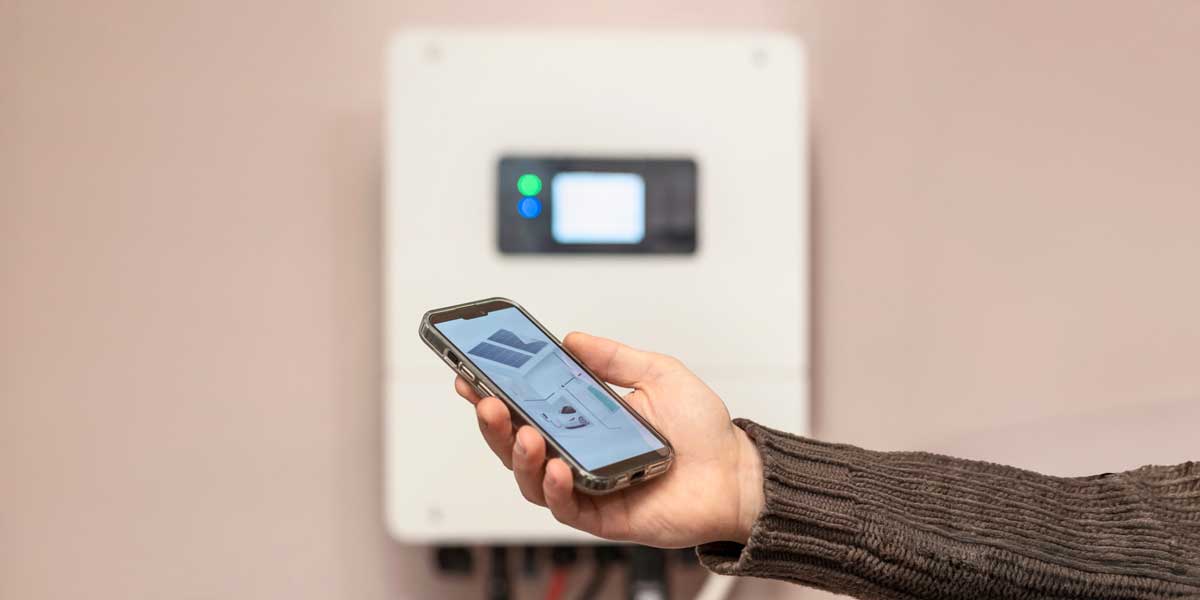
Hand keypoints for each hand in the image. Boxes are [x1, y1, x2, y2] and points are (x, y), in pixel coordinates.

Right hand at [454, 331, 762, 547]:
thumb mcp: (659, 373)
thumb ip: (614, 357)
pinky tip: (560, 468)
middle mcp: (577, 452)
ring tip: (525, 433)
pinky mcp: (601, 516)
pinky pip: (565, 506)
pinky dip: (556, 487)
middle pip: (516, 442)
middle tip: (486, 400)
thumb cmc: (702, 431)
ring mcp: (586, 485)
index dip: (494, 391)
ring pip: (531, 477)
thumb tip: (571, 339)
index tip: (470, 373)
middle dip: (493, 422)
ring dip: (519, 454)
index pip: (526, 406)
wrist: (736, 474)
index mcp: (583, 419)